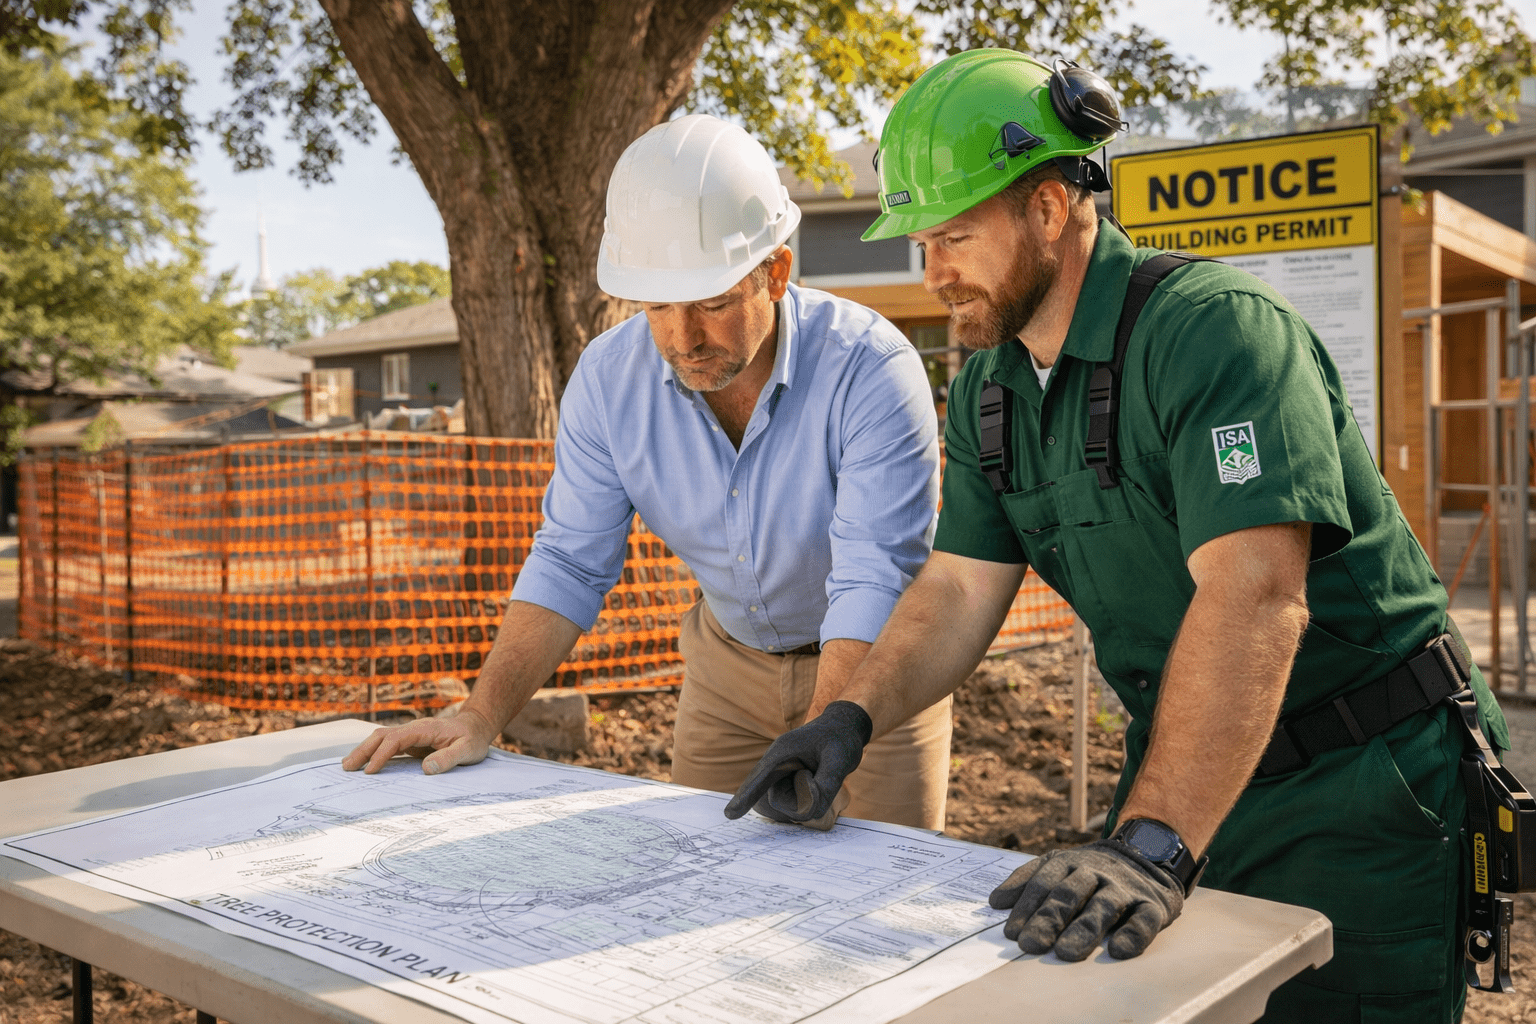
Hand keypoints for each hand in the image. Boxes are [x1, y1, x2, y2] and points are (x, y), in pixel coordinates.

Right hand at [341, 707, 498, 775]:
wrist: (477, 727)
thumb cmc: (473, 739)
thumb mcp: (468, 750)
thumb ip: (449, 758)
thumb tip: (427, 769)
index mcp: (425, 729)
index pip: (396, 740)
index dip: (382, 755)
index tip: (370, 771)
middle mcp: (414, 729)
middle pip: (382, 735)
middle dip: (363, 750)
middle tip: (347, 767)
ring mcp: (411, 734)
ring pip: (382, 738)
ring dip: (364, 750)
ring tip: (348, 765)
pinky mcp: (411, 742)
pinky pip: (388, 746)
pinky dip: (374, 753)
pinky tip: (365, 764)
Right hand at [723, 701, 872, 826]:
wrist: (842, 729)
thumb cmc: (839, 738)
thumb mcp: (840, 758)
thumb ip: (827, 784)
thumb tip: (812, 810)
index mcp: (782, 753)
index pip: (759, 778)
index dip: (744, 796)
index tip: (729, 815)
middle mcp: (776, 767)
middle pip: (779, 799)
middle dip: (803, 796)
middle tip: (821, 774)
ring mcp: (781, 778)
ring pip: (790, 806)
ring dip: (809, 798)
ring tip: (820, 774)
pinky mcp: (788, 786)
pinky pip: (798, 806)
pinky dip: (811, 799)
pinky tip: (817, 779)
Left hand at [988, 838, 1184, 960]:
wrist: (1147, 853)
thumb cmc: (1090, 869)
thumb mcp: (1056, 864)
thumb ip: (1026, 880)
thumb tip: (995, 902)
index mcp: (1069, 863)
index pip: (1043, 884)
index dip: (1027, 908)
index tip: (1011, 933)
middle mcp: (1096, 873)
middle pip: (1069, 894)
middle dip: (1048, 919)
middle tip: (1030, 945)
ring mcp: (1125, 888)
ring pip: (1103, 906)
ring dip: (1084, 930)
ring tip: (1065, 953)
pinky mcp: (1153, 904)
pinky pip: (1145, 919)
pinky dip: (1134, 934)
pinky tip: (1119, 951)